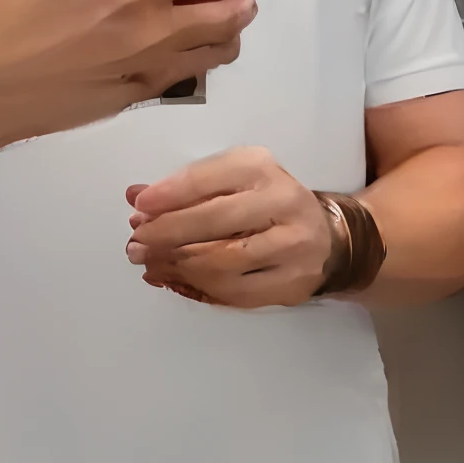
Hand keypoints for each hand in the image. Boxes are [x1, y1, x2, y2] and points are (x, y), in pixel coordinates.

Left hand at [125, 147, 332, 308]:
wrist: (327, 237)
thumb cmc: (267, 201)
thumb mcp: (232, 179)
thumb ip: (186, 187)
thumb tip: (137, 198)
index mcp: (261, 169)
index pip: (207, 180)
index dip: (168, 195)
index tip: (138, 207)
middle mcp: (281, 203)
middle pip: (212, 222)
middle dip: (165, 235)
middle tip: (136, 244)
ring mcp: (291, 246)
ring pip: (221, 263)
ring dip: (176, 266)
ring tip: (150, 264)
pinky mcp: (291, 284)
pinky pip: (235, 293)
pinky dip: (198, 289)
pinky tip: (176, 280)